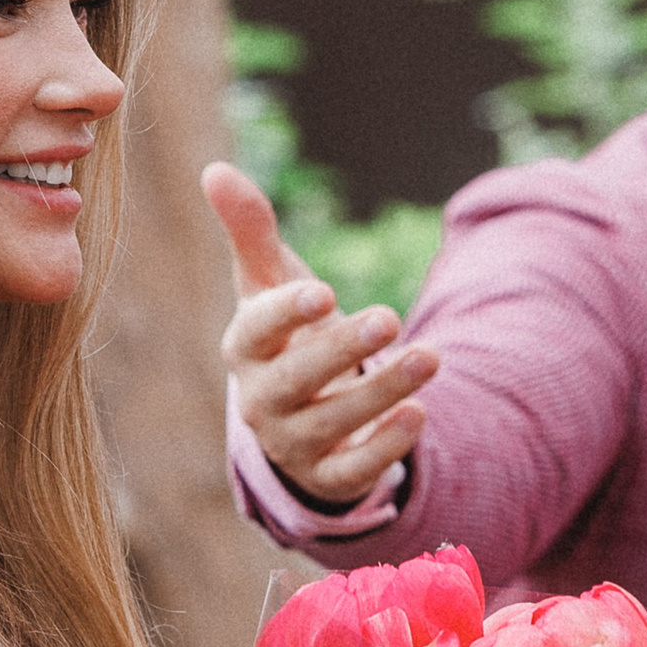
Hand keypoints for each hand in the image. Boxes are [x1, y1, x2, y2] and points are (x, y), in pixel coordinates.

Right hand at [203, 159, 437, 508]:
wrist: (303, 415)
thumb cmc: (287, 335)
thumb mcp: (271, 284)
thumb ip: (251, 231)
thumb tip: (214, 169)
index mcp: (245, 348)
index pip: (254, 331)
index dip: (285, 313)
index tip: (324, 291)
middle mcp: (261, 399)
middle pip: (293, 380)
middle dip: (340, 350)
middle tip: (390, 319)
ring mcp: (293, 443)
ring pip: (332, 425)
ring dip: (382, 391)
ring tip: (432, 356)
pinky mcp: (328, 476)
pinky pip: (352, 471)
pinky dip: (385, 446)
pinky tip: (419, 414)